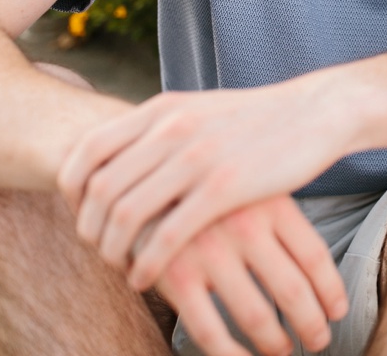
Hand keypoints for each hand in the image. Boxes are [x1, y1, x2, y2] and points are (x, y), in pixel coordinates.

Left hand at [58, 82, 349, 288]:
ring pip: (124, 215)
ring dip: (112, 250)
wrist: (315, 112)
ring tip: (120, 266)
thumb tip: (120, 154)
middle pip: (99, 189)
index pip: (86, 151)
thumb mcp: (198, 110)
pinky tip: (145, 277)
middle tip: (99, 249)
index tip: (80, 213)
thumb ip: (159, 128)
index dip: (71, 190)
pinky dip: (145, 264)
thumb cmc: (256, 119)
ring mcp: (196, 158)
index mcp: (160, 109)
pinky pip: (165, 237)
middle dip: (88, 228)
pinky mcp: (224, 189)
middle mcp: (170, 129)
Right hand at [156, 194, 347, 355]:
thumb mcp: (250, 183)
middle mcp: (245, 226)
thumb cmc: (208, 183)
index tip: (337, 312)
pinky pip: (210, 331)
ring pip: (257, 316)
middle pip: (294, 291)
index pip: (315, 257)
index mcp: (271, 202)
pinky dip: (232, 355)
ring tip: (284, 350)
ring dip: (276, 343)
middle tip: (319, 339)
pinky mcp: (174, 275)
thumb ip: (280, 213)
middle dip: (312, 324)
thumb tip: (317, 259)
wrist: (140, 173)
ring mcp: (209, 252)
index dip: (331, 291)